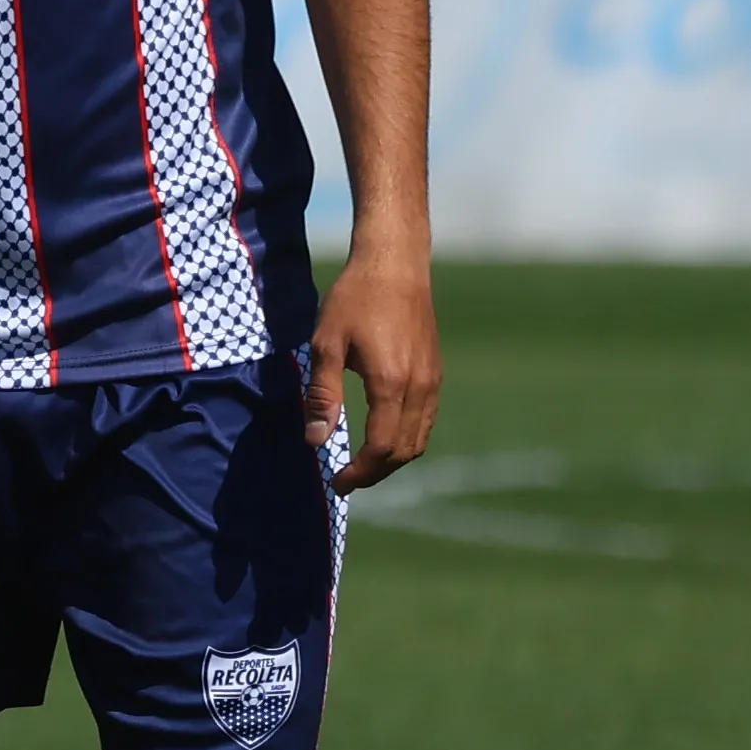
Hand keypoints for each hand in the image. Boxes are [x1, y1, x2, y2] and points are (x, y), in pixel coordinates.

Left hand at [306, 244, 438, 490]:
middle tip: (346, 481)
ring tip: (361, 466)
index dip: (359, 472)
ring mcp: (432, 381)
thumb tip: (315, 441)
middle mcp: (420, 388)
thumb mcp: (326, 345)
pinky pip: (426, 420)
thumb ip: (323, 396)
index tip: (336, 483)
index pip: (381, 447)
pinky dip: (406, 439)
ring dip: (392, 459)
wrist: (395, 266)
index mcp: (392, 384)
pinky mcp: (435, 372)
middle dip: (376, 473)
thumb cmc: (353, 300)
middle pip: (404, 451)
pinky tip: (382, 437)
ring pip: (419, 439)